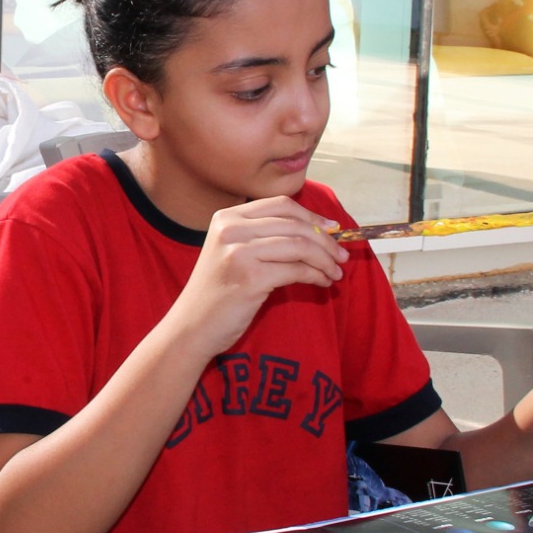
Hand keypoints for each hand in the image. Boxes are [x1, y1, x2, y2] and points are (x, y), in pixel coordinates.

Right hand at [169, 197, 345, 352]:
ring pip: (300, 246)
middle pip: (294, 224)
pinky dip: (316, 276)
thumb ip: (263, 236)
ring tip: (335, 272)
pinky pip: (297, 270)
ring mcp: (239, 252)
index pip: (280, 205)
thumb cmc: (218, 292)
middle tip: (341, 256)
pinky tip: (322, 283)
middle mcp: (230, 229)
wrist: (191, 326)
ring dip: (325, 260)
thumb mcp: (233, 252)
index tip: (332, 229)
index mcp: (226, 217)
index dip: (311, 216)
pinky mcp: (250, 277)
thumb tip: (318, 229)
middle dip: (325, 241)